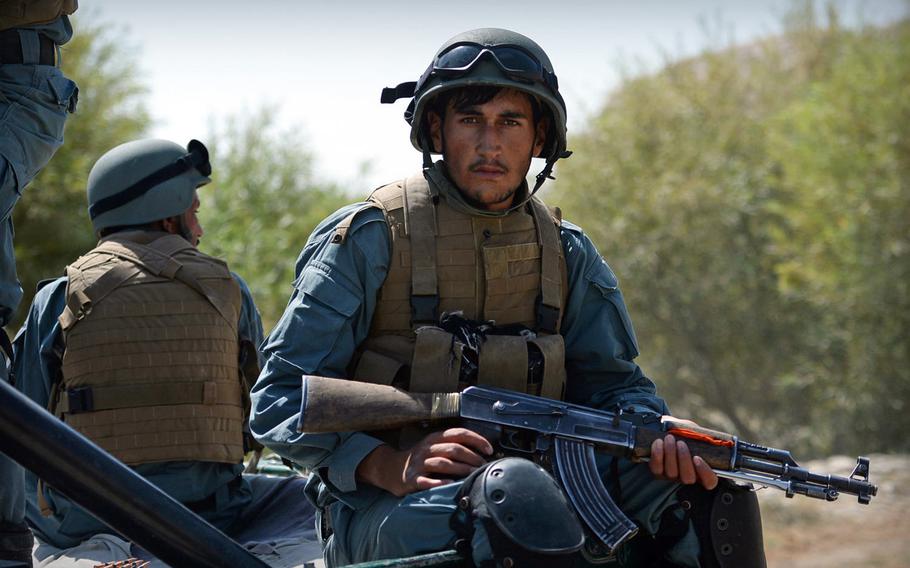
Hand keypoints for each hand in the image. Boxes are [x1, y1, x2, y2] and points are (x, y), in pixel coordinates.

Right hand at [357, 427, 493, 496]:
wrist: (391, 469)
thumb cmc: (421, 459)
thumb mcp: (434, 446)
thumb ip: (453, 446)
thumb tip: (482, 453)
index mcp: (435, 438)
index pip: (459, 433)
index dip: (476, 440)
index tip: (489, 449)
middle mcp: (427, 448)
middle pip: (454, 449)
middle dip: (472, 458)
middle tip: (484, 467)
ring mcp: (419, 463)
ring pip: (443, 463)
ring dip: (461, 469)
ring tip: (473, 476)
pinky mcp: (412, 479)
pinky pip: (428, 481)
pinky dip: (440, 483)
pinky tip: (451, 485)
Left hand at [649, 434, 718, 489]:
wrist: (667, 431)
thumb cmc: (686, 433)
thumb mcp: (695, 433)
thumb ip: (701, 437)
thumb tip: (703, 436)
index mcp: (702, 471)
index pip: (710, 481)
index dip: (705, 473)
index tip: (697, 457)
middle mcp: (687, 477)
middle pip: (688, 478)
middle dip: (684, 459)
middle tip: (681, 443)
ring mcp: (672, 477)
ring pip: (672, 473)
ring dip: (670, 454)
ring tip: (669, 438)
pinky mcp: (657, 472)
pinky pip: (656, 468)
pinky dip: (657, 455)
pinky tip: (659, 442)